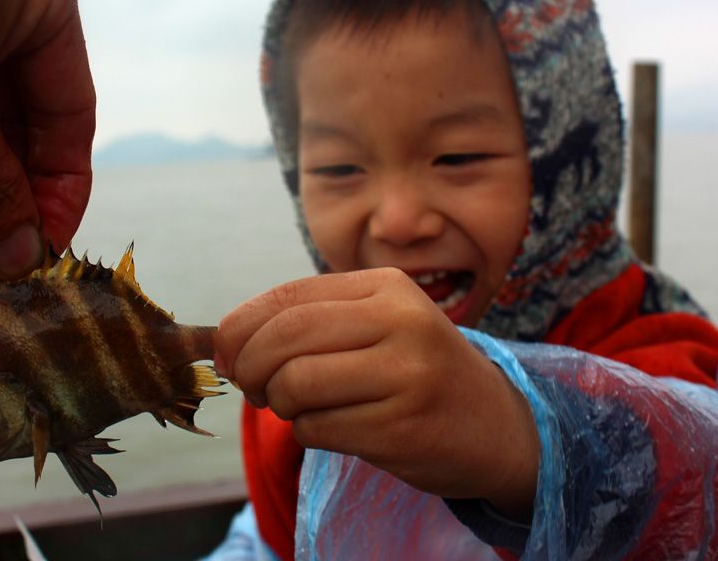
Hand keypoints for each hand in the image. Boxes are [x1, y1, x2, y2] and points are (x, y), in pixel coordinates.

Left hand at [216, 268, 539, 516]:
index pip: (288, 296)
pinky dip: (308, 432)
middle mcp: (400, 321)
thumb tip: (224, 341)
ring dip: (280, 404)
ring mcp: (406, 375)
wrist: (494, 424)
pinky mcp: (402, 427)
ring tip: (297, 406)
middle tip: (253, 387)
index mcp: (386, 286)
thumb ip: (310, 320)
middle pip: (284, 339)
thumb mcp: (376, 323)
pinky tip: (335, 426)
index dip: (240, 327)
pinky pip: (317, 429)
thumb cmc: (417, 370)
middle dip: (249, 367)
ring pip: (295, 385)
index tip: (223, 353)